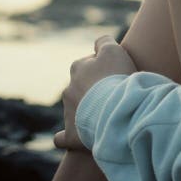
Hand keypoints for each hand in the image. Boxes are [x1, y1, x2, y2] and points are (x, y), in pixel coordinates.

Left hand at [53, 35, 136, 149]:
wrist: (115, 111)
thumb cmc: (117, 78)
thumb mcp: (114, 50)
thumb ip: (104, 42)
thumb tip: (99, 42)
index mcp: (78, 68)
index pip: (89, 64)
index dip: (104, 69)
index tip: (117, 75)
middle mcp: (69, 89)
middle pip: (80, 87)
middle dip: (92, 90)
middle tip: (112, 96)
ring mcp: (69, 112)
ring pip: (73, 109)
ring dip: (84, 112)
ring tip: (105, 117)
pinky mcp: (71, 135)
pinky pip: (62, 137)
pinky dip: (65, 137)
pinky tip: (71, 138)